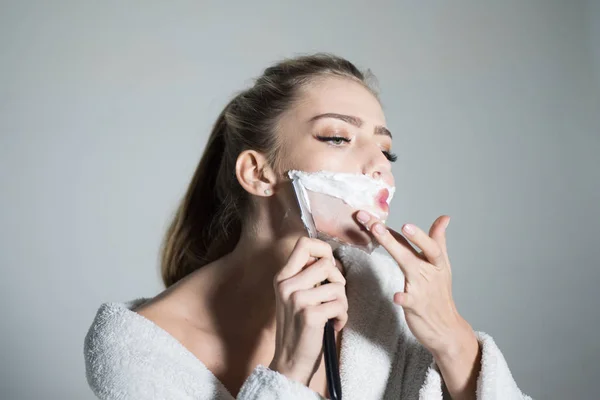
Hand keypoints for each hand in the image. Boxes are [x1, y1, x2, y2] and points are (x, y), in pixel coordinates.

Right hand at [269, 237, 347, 384]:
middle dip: (338, 280)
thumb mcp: (295, 296)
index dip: (323, 249)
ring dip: (342, 302)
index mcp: (283, 277)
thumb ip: (307, 276)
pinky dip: (342, 317)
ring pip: (337, 285)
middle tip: (333, 297)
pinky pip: (340, 305)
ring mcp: (297, 300)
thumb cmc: (299, 328)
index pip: (304, 244)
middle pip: (327, 263)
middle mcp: (287, 285)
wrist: (290, 362)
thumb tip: (329, 257)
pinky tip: (333, 326)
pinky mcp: (310, 315)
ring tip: (332, 314)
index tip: (329, 264)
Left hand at [356, 211, 472, 356]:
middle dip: (393, 235)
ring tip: (378, 234)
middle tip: (376, 223)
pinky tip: (396, 295)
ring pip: (408, 266)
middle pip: (411, 249)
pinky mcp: (417, 306)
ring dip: (394, 249)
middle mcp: (429, 271)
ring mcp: (423, 288)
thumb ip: (439, 240)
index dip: (406, 228)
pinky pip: (409, 300)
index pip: (419, 240)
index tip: (391, 216)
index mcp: (435, 261)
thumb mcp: (442, 266)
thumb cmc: (440, 294)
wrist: (448, 329)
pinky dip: (403, 297)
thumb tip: (444, 217)